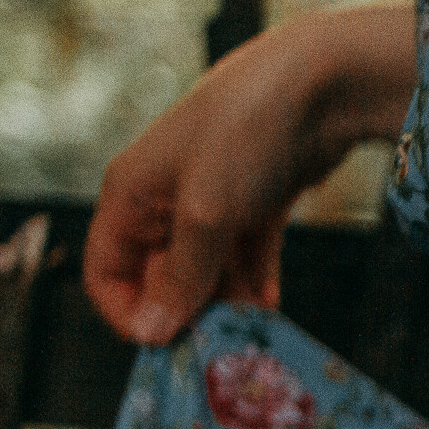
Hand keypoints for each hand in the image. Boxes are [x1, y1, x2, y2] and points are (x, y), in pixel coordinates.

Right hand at [83, 3, 416, 344]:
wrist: (323, 80)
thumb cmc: (247, 134)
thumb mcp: (206, 213)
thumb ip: (182, 277)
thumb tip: (152, 333)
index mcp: (130, 193)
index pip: (106, 270)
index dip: (128, 312)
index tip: (167, 344)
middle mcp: (163, 197)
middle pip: (159, 276)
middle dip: (186, 313)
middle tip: (220, 348)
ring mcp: (211, 198)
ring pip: (207, 270)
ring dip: (226, 304)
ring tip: (252, 336)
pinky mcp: (257, 200)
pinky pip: (245, 255)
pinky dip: (255, 282)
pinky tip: (271, 310)